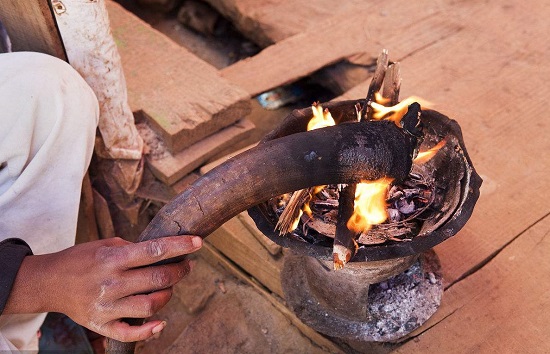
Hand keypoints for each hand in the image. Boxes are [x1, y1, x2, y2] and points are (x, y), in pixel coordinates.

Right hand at [4, 235, 201, 341]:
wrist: (49, 282)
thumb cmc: (81, 259)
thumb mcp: (105, 244)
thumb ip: (132, 248)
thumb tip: (163, 252)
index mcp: (112, 259)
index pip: (154, 250)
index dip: (180, 246)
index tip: (198, 242)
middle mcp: (111, 283)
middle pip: (158, 279)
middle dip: (180, 271)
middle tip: (186, 265)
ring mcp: (107, 306)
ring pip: (150, 305)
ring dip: (168, 295)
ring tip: (170, 287)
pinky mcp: (101, 325)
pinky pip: (130, 333)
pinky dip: (149, 331)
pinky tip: (161, 322)